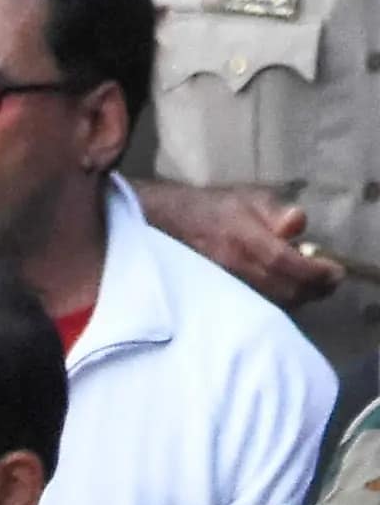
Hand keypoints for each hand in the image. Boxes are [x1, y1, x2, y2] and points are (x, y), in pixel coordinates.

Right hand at [138, 179, 345, 306]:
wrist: (169, 224)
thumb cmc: (216, 208)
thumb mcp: (251, 198)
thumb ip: (277, 212)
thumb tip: (297, 223)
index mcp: (240, 238)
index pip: (283, 262)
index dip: (314, 271)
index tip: (335, 270)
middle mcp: (232, 266)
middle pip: (283, 290)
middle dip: (314, 288)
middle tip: (329, 279)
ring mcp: (224, 285)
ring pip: (273, 303)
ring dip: (300, 296)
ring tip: (311, 284)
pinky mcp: (220, 297)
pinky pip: (258, 306)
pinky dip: (281, 301)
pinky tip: (287, 290)